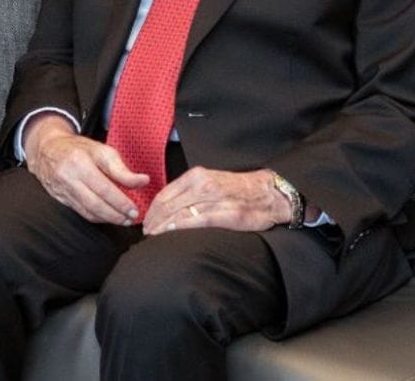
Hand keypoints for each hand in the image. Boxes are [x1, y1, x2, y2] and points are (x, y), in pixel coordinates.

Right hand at [23, 112, 146, 225]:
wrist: (47, 150)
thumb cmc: (78, 149)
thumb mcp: (101, 150)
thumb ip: (121, 168)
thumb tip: (143, 181)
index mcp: (80, 162)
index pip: (104, 187)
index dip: (121, 201)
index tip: (135, 208)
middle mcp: (69, 177)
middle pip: (96, 203)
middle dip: (116, 214)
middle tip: (132, 218)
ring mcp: (63, 190)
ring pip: (88, 211)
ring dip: (108, 219)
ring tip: (124, 220)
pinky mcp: (60, 199)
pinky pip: (81, 212)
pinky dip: (97, 217)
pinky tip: (108, 217)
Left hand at [141, 167, 290, 234]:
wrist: (268, 193)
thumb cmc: (239, 189)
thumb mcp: (211, 180)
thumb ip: (191, 189)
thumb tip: (169, 204)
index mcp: (197, 176)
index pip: (165, 194)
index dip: (152, 210)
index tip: (146, 221)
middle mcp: (203, 185)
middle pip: (167, 205)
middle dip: (153, 220)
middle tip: (146, 232)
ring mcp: (213, 199)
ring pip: (178, 214)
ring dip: (162, 227)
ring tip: (154, 236)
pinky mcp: (225, 215)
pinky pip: (195, 221)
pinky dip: (179, 228)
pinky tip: (171, 234)